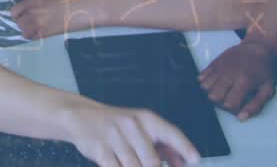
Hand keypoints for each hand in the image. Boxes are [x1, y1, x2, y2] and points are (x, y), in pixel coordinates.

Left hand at [11, 0, 103, 39]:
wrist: (87, 7)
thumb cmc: (72, 0)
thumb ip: (38, 5)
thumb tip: (30, 13)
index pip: (14, 10)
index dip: (17, 15)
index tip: (21, 17)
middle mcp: (33, 11)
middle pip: (18, 22)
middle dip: (22, 24)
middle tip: (31, 24)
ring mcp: (39, 23)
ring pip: (23, 32)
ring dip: (28, 32)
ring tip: (36, 30)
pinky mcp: (47, 33)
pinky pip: (34, 38)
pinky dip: (35, 37)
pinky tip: (43, 34)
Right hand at [62, 100, 200, 166]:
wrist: (81, 116)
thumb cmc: (117, 125)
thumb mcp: (141, 128)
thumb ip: (163, 145)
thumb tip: (182, 163)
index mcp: (146, 119)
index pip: (171, 133)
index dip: (184, 148)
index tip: (195, 159)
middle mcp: (132, 125)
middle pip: (152, 161)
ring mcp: (115, 136)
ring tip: (131, 164)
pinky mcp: (100, 149)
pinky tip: (120, 166)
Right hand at [198, 39, 276, 120]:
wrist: (259, 46)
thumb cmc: (265, 70)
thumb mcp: (267, 90)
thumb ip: (255, 106)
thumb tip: (240, 118)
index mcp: (244, 81)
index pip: (228, 104)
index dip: (233, 109)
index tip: (240, 104)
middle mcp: (229, 73)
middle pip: (213, 96)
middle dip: (220, 102)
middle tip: (230, 98)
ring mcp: (220, 67)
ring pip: (204, 87)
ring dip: (212, 92)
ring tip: (223, 90)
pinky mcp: (214, 62)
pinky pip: (201, 76)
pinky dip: (206, 82)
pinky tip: (217, 82)